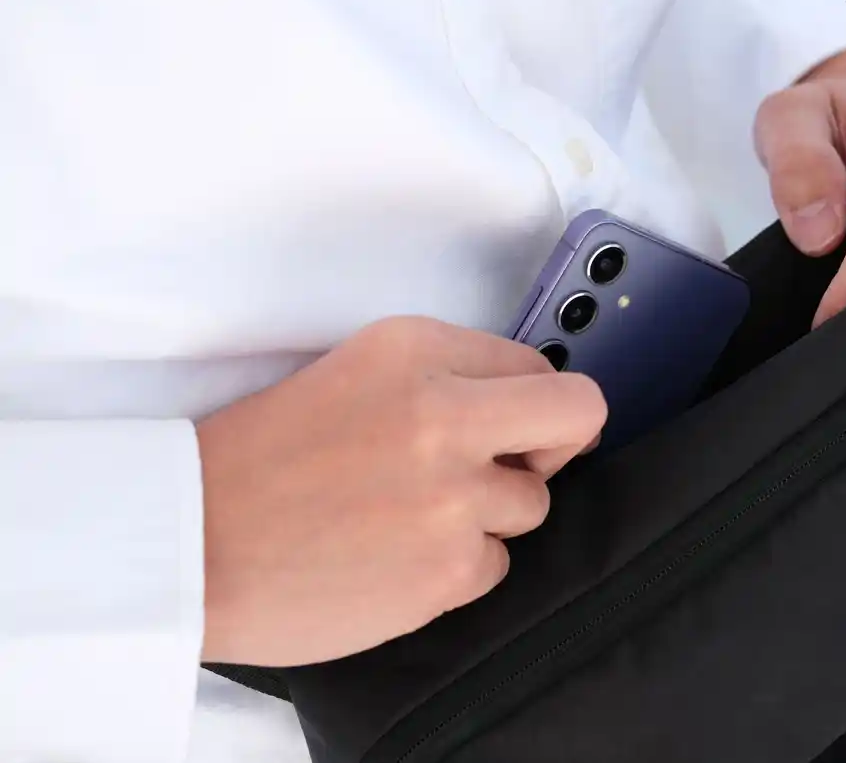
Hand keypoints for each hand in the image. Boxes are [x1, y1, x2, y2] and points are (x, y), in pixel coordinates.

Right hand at [197, 317, 606, 666]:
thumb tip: (529, 406)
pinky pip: (495, 565)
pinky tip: (396, 558)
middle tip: (526, 460)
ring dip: (487, 514)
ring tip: (409, 517)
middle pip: (578, 416)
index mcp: (416, 352)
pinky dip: (457, 567)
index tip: (517, 425)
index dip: (532, 403)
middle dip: (563, 440)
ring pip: (532, 504)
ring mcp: (453, 497)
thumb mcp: (354, 371)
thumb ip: (447, 375)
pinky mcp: (449, 570)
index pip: (539, 367)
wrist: (190, 543)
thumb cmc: (261, 459)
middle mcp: (445, 414)